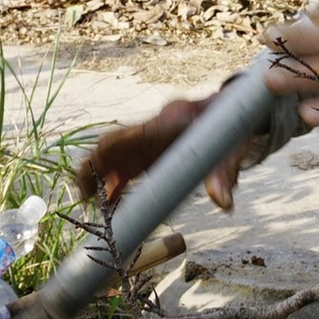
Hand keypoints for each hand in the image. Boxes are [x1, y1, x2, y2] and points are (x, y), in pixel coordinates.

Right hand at [73, 93, 245, 210]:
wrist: (233, 108)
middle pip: (112, 146)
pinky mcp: (153, 150)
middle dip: (94, 170)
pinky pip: (128, 166)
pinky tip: (111, 205)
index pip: (125, 138)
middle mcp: (152, 129)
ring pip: (116, 158)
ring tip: (97, 210)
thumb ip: (224, 175)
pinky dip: (117, 184)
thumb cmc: (231, 126)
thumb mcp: (232, 150)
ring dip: (103, 181)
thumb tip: (223, 204)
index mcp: (167, 123)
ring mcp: (150, 140)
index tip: (92, 180)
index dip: (104, 157)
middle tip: (85, 199)